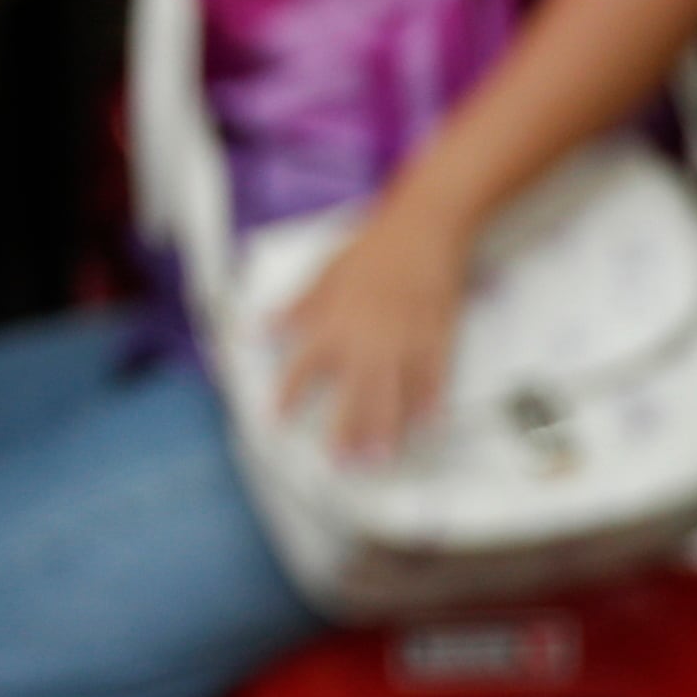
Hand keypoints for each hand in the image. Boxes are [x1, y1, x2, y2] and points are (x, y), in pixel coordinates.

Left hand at [273, 195, 473, 464]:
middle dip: (346, 431)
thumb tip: (257, 330)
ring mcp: (406, 342)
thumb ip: (293, 311)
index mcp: (333, 324)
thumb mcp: (321, 278)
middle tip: (339, 464)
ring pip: (395, 395)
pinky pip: (434, 379)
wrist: (422, 232)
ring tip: (380, 459)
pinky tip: (428, 427)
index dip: (287, 396)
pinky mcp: (438, 338)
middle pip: (354, 394)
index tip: (275, 423)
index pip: (302, 369)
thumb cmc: (368, 252)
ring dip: (386, 429)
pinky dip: (431, 403)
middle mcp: (367, 339)